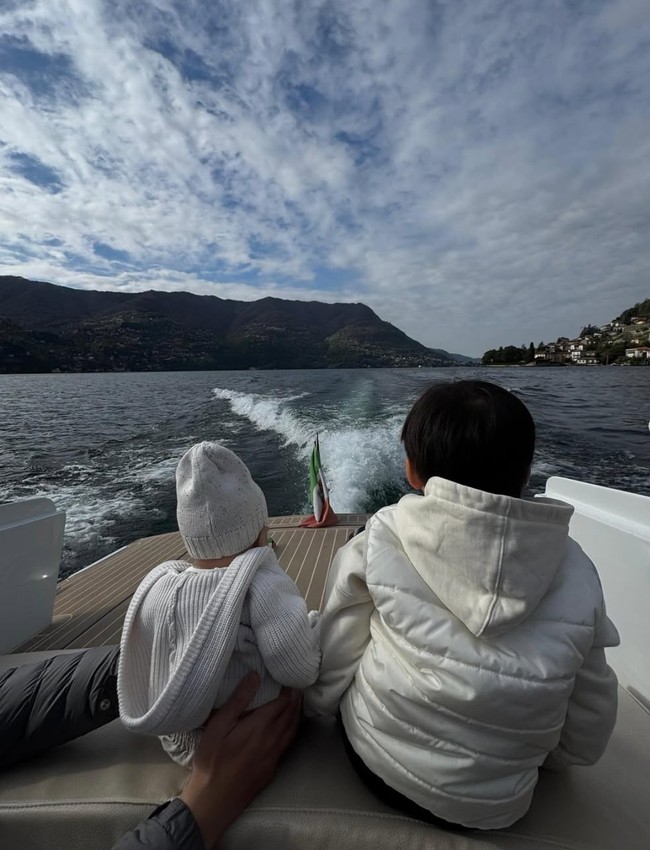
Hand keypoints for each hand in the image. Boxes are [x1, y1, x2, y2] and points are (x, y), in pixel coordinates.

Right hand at [180, 674, 300, 848]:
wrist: (215, 799)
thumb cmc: (212, 760)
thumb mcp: (218, 725)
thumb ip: (238, 700)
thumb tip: (255, 676)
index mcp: (261, 726)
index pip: (283, 702)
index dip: (288, 689)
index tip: (289, 679)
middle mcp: (273, 739)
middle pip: (291, 715)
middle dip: (295, 699)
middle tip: (296, 687)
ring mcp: (274, 755)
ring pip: (292, 729)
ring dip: (296, 714)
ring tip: (296, 703)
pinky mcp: (272, 768)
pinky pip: (288, 743)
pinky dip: (292, 730)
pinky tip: (287, 729)